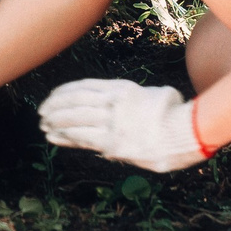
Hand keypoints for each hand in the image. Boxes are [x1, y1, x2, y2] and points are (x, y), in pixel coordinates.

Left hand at [38, 79, 206, 172]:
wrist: (188, 131)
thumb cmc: (175, 113)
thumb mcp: (154, 94)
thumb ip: (133, 99)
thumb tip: (121, 109)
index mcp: (121, 89)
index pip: (84, 87)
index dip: (65, 92)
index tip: (53, 96)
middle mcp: (113, 103)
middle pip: (74, 102)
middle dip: (55, 107)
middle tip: (42, 111)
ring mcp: (112, 123)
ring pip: (74, 120)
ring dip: (56, 122)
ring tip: (44, 125)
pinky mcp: (114, 143)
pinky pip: (83, 139)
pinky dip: (65, 137)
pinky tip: (53, 137)